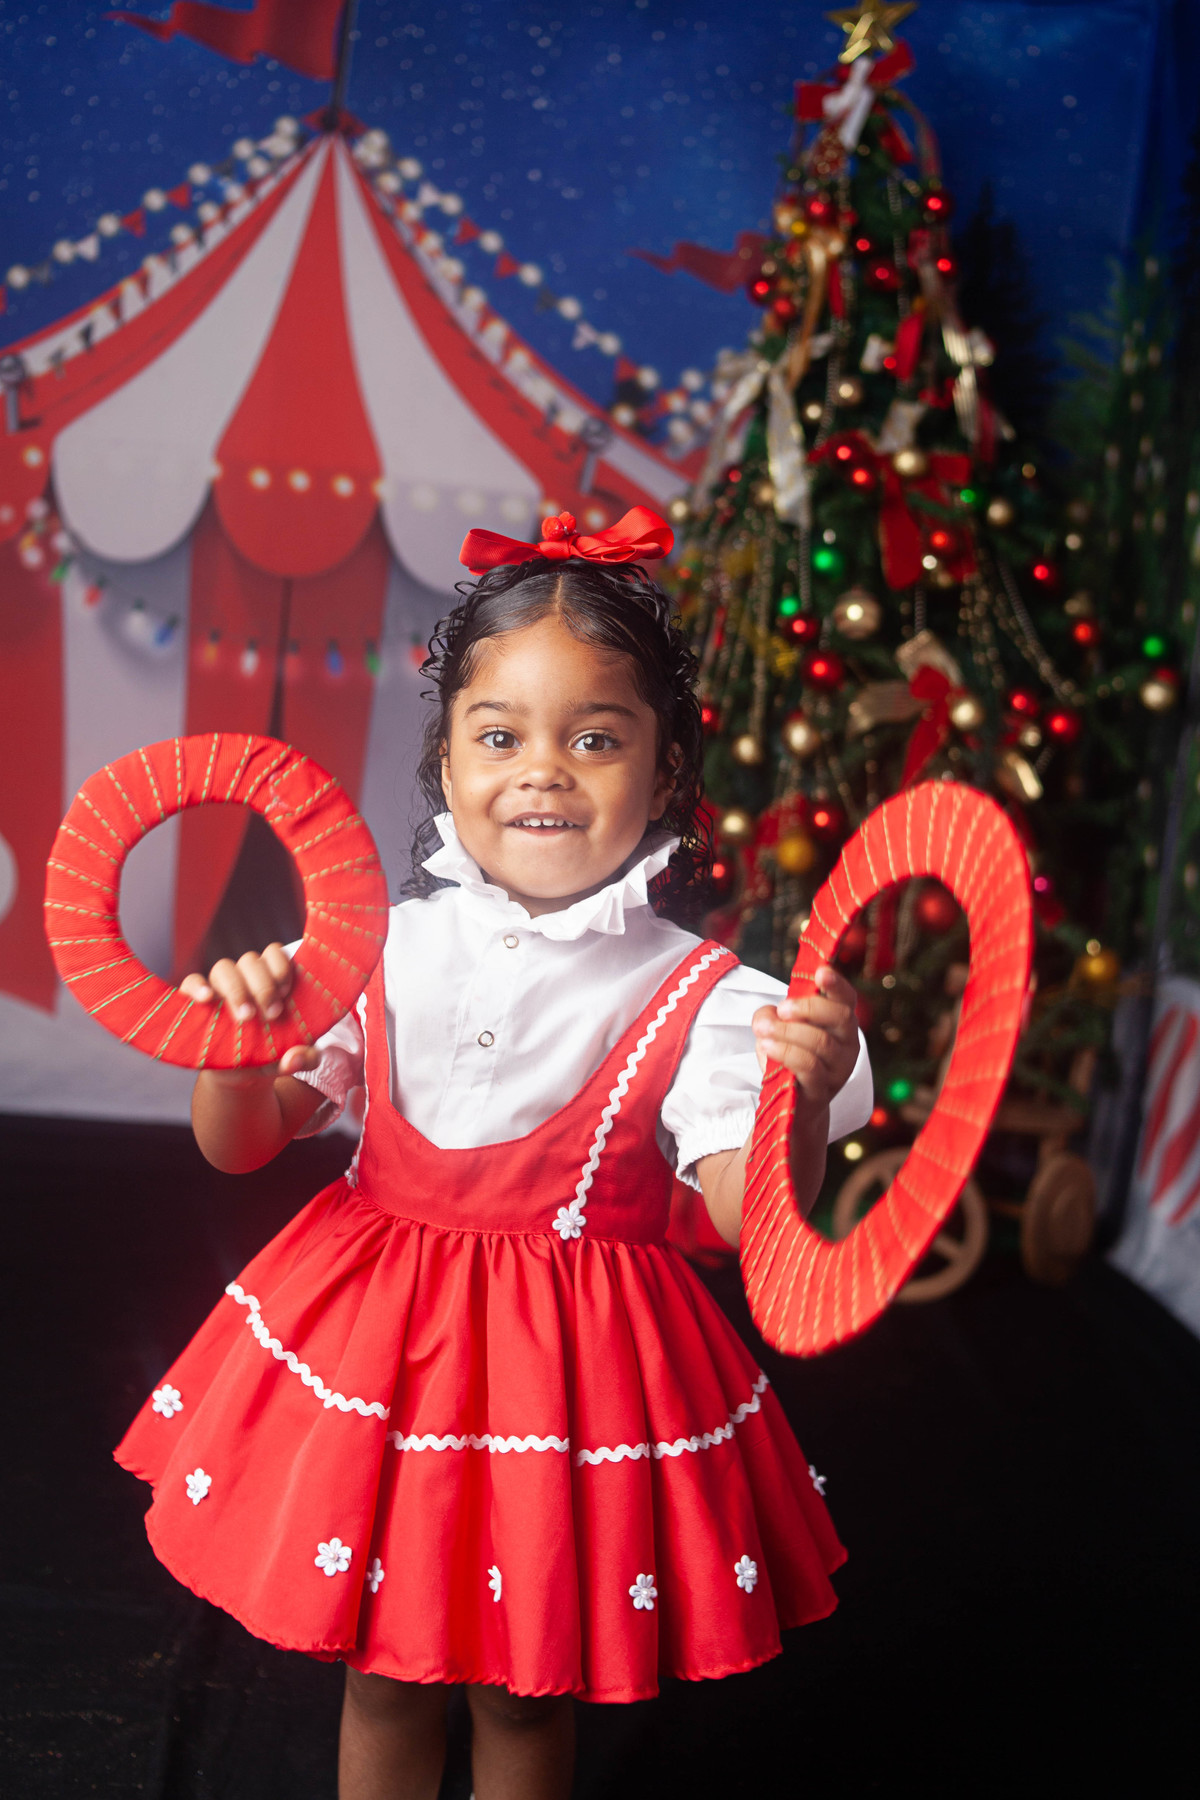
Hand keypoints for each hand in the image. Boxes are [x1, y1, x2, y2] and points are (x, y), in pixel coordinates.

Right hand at [179, 944, 318, 1078]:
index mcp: (271, 980)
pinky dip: (197, 986)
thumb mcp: (293, 1060)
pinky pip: (191, 982)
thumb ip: (304, 1058)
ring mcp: (219, 988)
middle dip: (263, 986)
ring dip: (236, 989)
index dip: (281, 967)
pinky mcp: (195, 1002)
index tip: (285, 993)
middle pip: (250, 961)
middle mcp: (245, 978)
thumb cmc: (272, 1055)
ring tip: (245, 1017)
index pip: (274, 954)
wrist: (243, 1076)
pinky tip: (207, 999)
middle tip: (271, 1014)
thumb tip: (298, 1059)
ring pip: (223, 968)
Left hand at [752, 964, 858, 1110]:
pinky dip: (786, 1052)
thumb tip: (768, 1015)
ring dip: (787, 1031)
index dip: (837, 984)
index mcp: (841, 1025)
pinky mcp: (823, 1091)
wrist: (792, 1107)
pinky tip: (767, 1046)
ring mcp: (838, 1071)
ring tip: (762, 1031)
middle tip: (781, 1009)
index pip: (847, 1000)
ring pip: (821, 1042)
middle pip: (840, 1017)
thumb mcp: (778, 1031)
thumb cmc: (788, 1060)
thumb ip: (771, 1016)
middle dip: (807, 1008)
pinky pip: (809, 1066)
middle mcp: (848, 1046)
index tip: (821, 972)